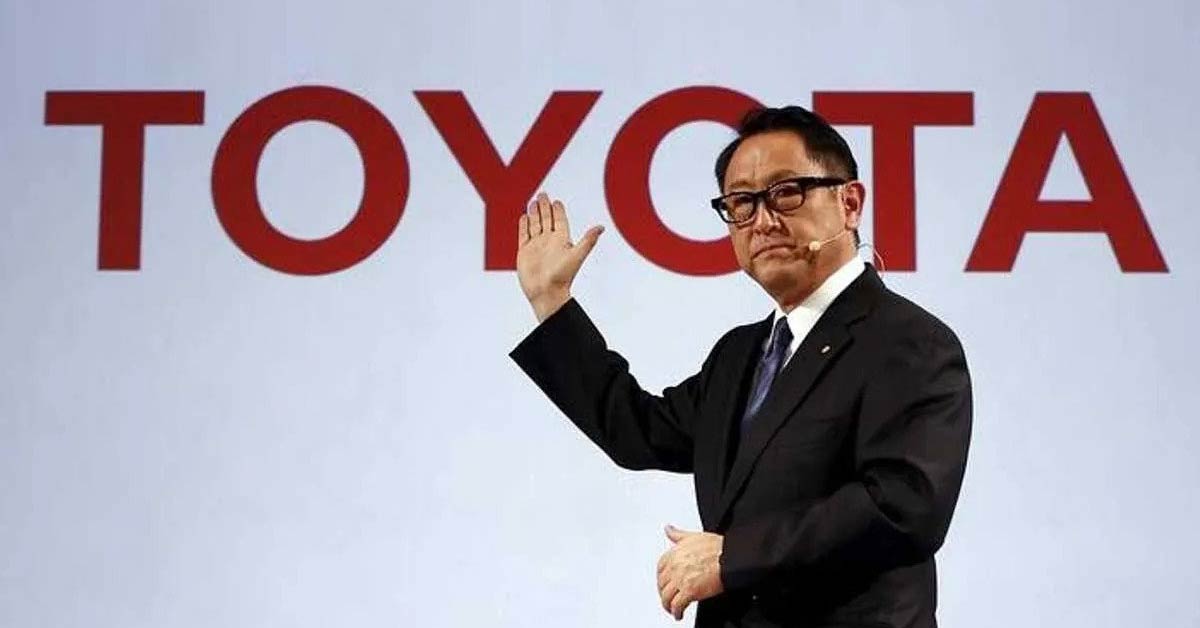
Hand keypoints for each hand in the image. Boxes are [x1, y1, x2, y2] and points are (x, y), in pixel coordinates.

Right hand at [516, 192, 603, 321]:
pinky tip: (524, 217)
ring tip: (533, 202)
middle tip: (542, 194)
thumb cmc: (563, 276)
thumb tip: (602, 227)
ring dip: (534, 213)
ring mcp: (536, 246)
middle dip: (544, 207)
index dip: (558, 211)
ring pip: (535, 225)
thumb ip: (588, 240)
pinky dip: (524, 225)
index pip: (559, 221)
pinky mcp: (525, 252)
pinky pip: (524, 235)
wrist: (546, 292)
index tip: (557, 201)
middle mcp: (549, 242)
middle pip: (546, 219)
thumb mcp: (577, 255)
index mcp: (561, 240)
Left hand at [657, 525, 724, 620]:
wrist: (731, 556)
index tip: (664, 582)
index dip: (661, 577)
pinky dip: (676, 612)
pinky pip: (677, 605)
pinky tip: (679, 614)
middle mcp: (675, 566)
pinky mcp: (690, 591)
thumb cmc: (718, 547)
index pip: (660, 567)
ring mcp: (681, 579)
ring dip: (667, 604)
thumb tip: (668, 529)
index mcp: (675, 552)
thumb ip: (678, 534)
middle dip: (663, 592)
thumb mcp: (694, 536)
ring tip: (671, 608)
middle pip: (662, 583)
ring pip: (666, 596)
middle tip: (667, 597)